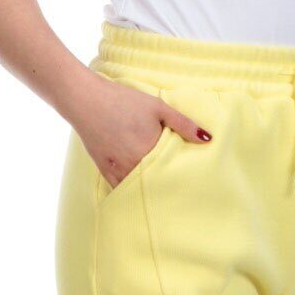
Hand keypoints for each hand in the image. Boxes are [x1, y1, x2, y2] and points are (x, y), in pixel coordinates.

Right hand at [68, 72, 211, 188]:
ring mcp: (120, 172)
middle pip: (158, 183)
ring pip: (141, 189)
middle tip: (181, 191)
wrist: (85, 100)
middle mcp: (136, 166)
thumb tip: (208, 139)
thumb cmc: (123, 101)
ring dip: (151, 191)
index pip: (173, 172)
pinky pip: (123, 190)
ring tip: (164, 195)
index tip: (192, 181)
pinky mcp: (107, 173)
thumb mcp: (157, 107)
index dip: (182, 176)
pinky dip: (133, 192)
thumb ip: (183, 124)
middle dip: (169, 186)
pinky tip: (142, 193)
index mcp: (151, 151)